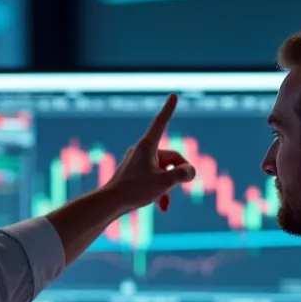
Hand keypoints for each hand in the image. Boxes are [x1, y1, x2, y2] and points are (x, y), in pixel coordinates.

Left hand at [103, 94, 196, 212]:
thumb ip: (182, 175)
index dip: (169, 109)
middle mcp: (141, 150)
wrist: (109, 203)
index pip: (161, 122)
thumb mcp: (164, 183)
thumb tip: (191, 171)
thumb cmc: (134, 190)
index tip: (173, 95)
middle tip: (181, 185)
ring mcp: (137, 162)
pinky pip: (153, 178)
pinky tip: (162, 207)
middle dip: (178, 173)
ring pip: (163, 170)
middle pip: (171, 157)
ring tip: (164, 204)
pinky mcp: (133, 174)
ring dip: (168, 186)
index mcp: (147, 145)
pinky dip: (160, 190)